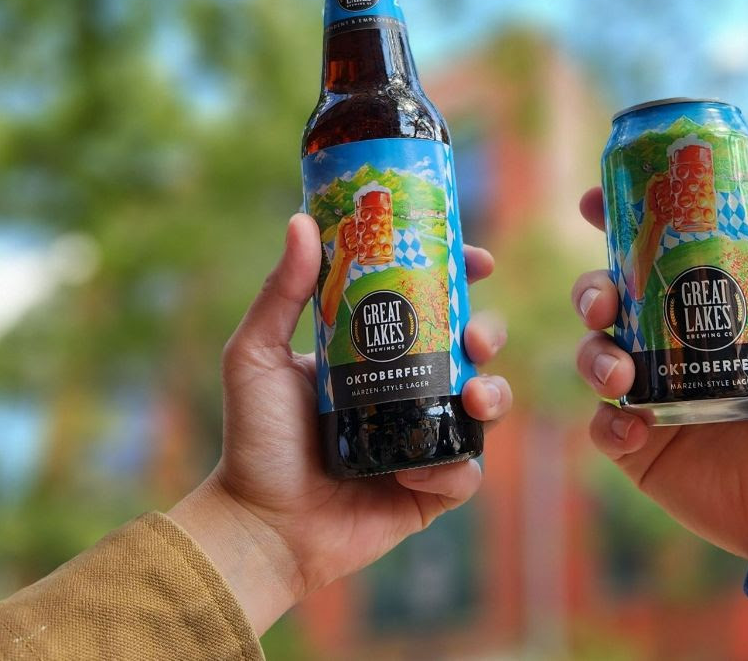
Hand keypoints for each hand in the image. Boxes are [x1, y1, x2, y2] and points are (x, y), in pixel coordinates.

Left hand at [169, 214, 510, 633]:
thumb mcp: (257, 355)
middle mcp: (408, 389)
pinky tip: (414, 471)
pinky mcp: (430, 489)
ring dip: (493, 394)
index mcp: (377, 351)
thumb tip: (302, 221)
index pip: (432, 304)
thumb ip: (281, 293)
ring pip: (486, 405)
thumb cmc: (255, 439)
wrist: (258, 525)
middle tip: (475, 336)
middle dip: (490, 333)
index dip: (461, 278)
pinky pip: (465, 472)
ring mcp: (423, 438)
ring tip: (472, 397)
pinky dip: (453, 467)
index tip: (479, 261)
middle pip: (473, 348)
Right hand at [572, 186, 747, 570]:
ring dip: (594, 357)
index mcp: (703, 308)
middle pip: (606, 301)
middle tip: (604, 303)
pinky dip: (609, 421)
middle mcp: (667, 345)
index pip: (650, 256)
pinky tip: (637, 428)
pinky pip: (602, 424)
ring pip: (593, 357)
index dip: (615, 224)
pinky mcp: (640, 445)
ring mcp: (650, 394)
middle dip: (591, 292)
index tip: (593, 202)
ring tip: (622, 376)